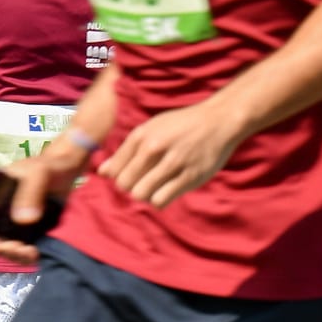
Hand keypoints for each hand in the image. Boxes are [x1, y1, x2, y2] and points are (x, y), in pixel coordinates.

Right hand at [0, 134, 92, 264]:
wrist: (66, 171)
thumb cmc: (45, 167)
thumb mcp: (37, 174)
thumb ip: (29, 193)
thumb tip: (25, 220)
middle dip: (0, 249)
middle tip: (18, 248)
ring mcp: (12, 224)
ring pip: (5, 248)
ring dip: (14, 256)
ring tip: (30, 252)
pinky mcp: (29, 233)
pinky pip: (22, 250)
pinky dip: (26, 256)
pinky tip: (36, 253)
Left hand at [100, 99, 241, 208]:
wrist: (219, 121)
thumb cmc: (182, 125)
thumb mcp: (151, 129)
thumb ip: (126, 151)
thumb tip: (103, 173)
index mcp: (142, 135)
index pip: (115, 170)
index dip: (121, 177)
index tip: (133, 174)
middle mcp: (155, 147)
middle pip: (126, 185)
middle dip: (132, 187)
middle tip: (146, 181)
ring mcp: (173, 163)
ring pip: (141, 195)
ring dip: (146, 195)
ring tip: (157, 186)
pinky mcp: (190, 176)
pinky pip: (161, 200)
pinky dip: (160, 200)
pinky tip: (168, 190)